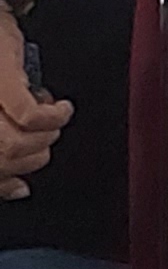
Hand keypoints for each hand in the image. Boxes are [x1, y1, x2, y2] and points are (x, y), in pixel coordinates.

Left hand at [0, 40, 61, 200]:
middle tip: (41, 143)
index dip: (4, 182)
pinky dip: (55, 117)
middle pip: (4, 159)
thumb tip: (18, 187)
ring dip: (45, 138)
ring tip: (51, 122)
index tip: (19, 185)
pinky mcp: (1, 81)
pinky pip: (32, 116)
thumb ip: (2, 146)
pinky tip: (61, 107)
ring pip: (18, 144)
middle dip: (30, 159)